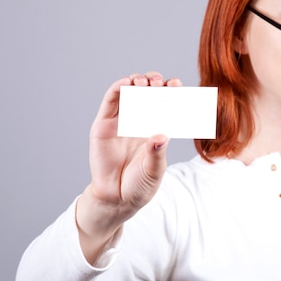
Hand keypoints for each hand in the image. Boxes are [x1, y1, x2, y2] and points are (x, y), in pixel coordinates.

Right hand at [77, 72, 180, 261]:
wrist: (116, 198)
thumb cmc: (140, 184)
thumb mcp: (154, 169)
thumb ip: (157, 152)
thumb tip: (161, 136)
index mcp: (156, 128)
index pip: (165, 104)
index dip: (170, 92)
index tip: (177, 84)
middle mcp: (139, 121)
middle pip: (148, 93)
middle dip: (155, 83)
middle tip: (160, 83)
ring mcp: (121, 121)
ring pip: (129, 93)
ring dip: (137, 81)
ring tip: (144, 81)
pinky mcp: (103, 125)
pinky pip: (110, 101)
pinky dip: (118, 88)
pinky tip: (126, 83)